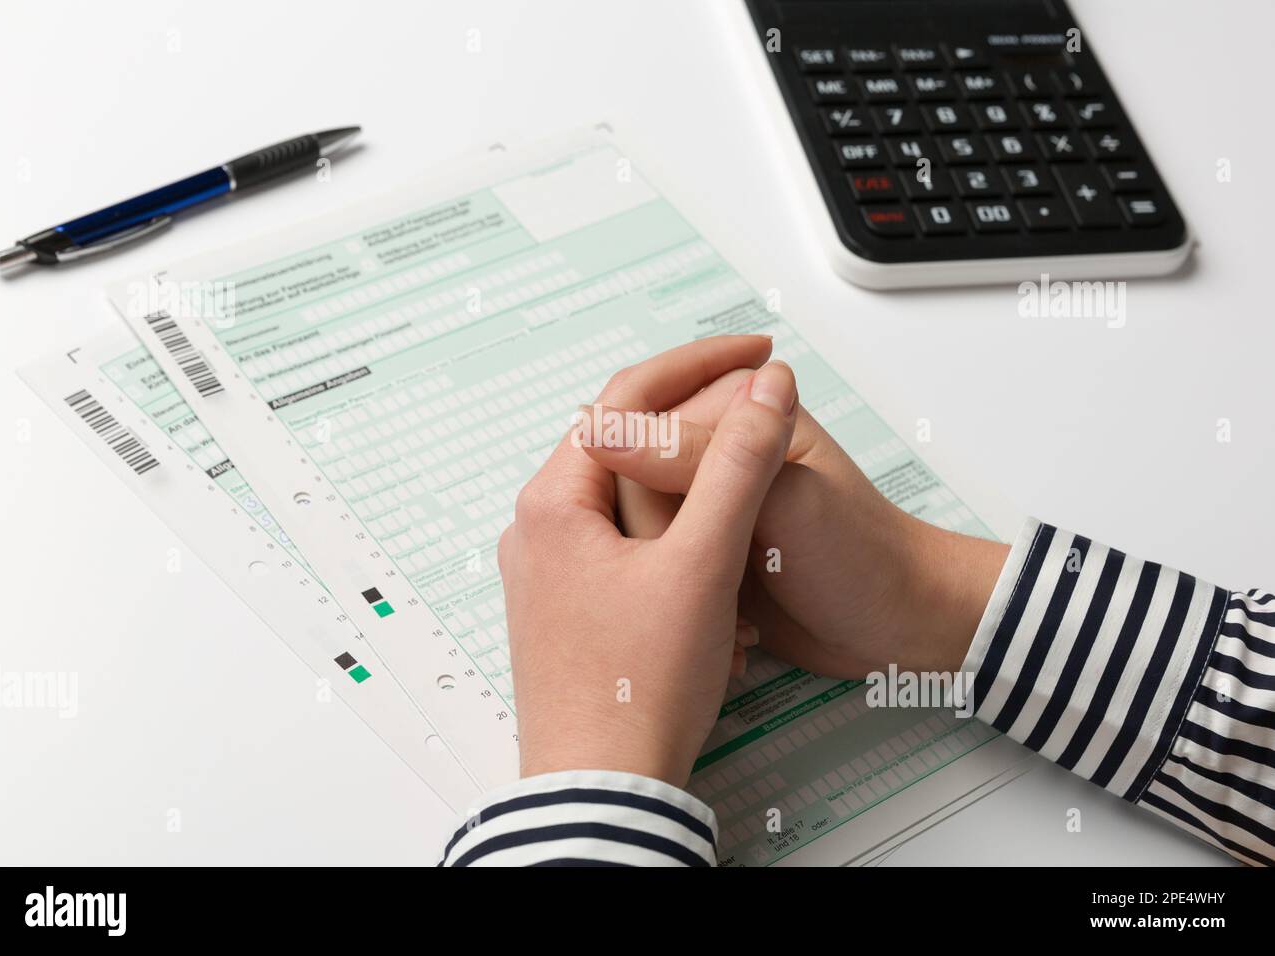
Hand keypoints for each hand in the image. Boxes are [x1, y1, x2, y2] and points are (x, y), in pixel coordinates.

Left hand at [500, 336, 797, 786]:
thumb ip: (737, 464)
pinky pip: (626, 545)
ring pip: (630, 498)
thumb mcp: (703, 562)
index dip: (701, 364)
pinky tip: (717, 551)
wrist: (603, 791)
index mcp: (554, 501)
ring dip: (689, 482)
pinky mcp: (570, 610)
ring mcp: (550, 573)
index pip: (626, 398)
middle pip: (625, 443)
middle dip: (696, 419)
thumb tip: (767, 389)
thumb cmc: (638, 687)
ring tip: (748, 468)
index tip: (759, 353)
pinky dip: (675, 533)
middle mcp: (539, 530)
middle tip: (759, 402)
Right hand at [582, 358, 1008, 677]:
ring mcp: (702, 501)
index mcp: (730, 407)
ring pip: (633, 534)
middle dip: (660, 544)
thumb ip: (691, 460)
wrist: (898, 624)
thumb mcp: (780, 501)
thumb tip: (599, 431)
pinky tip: (718, 622)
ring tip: (724, 609)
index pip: (633, 436)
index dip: (643, 495)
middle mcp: (708, 447)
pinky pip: (654, 566)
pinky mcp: (701, 549)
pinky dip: (677, 598)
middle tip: (716, 582)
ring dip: (669, 578)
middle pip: (625, 487)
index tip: (683, 543)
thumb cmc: (859, 554)